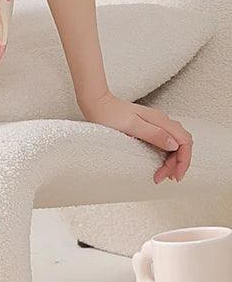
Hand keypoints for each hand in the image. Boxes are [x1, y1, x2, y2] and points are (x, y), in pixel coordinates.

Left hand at [78, 90, 192, 183]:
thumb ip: (153, 134)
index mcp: (160, 120)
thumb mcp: (131, 126)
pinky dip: (165, 156)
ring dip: (172, 161)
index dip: (184, 160)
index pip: (185, 141)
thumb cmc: (110, 114)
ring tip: (161, 175)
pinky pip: (164, 143)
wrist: (97, 103)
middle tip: (164, 178)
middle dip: (177, 164)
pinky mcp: (148, 127)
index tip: (175, 175)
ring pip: (174, 144)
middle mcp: (161, 121)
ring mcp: (155, 124)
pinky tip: (158, 164)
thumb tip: (174, 144)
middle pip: (181, 144)